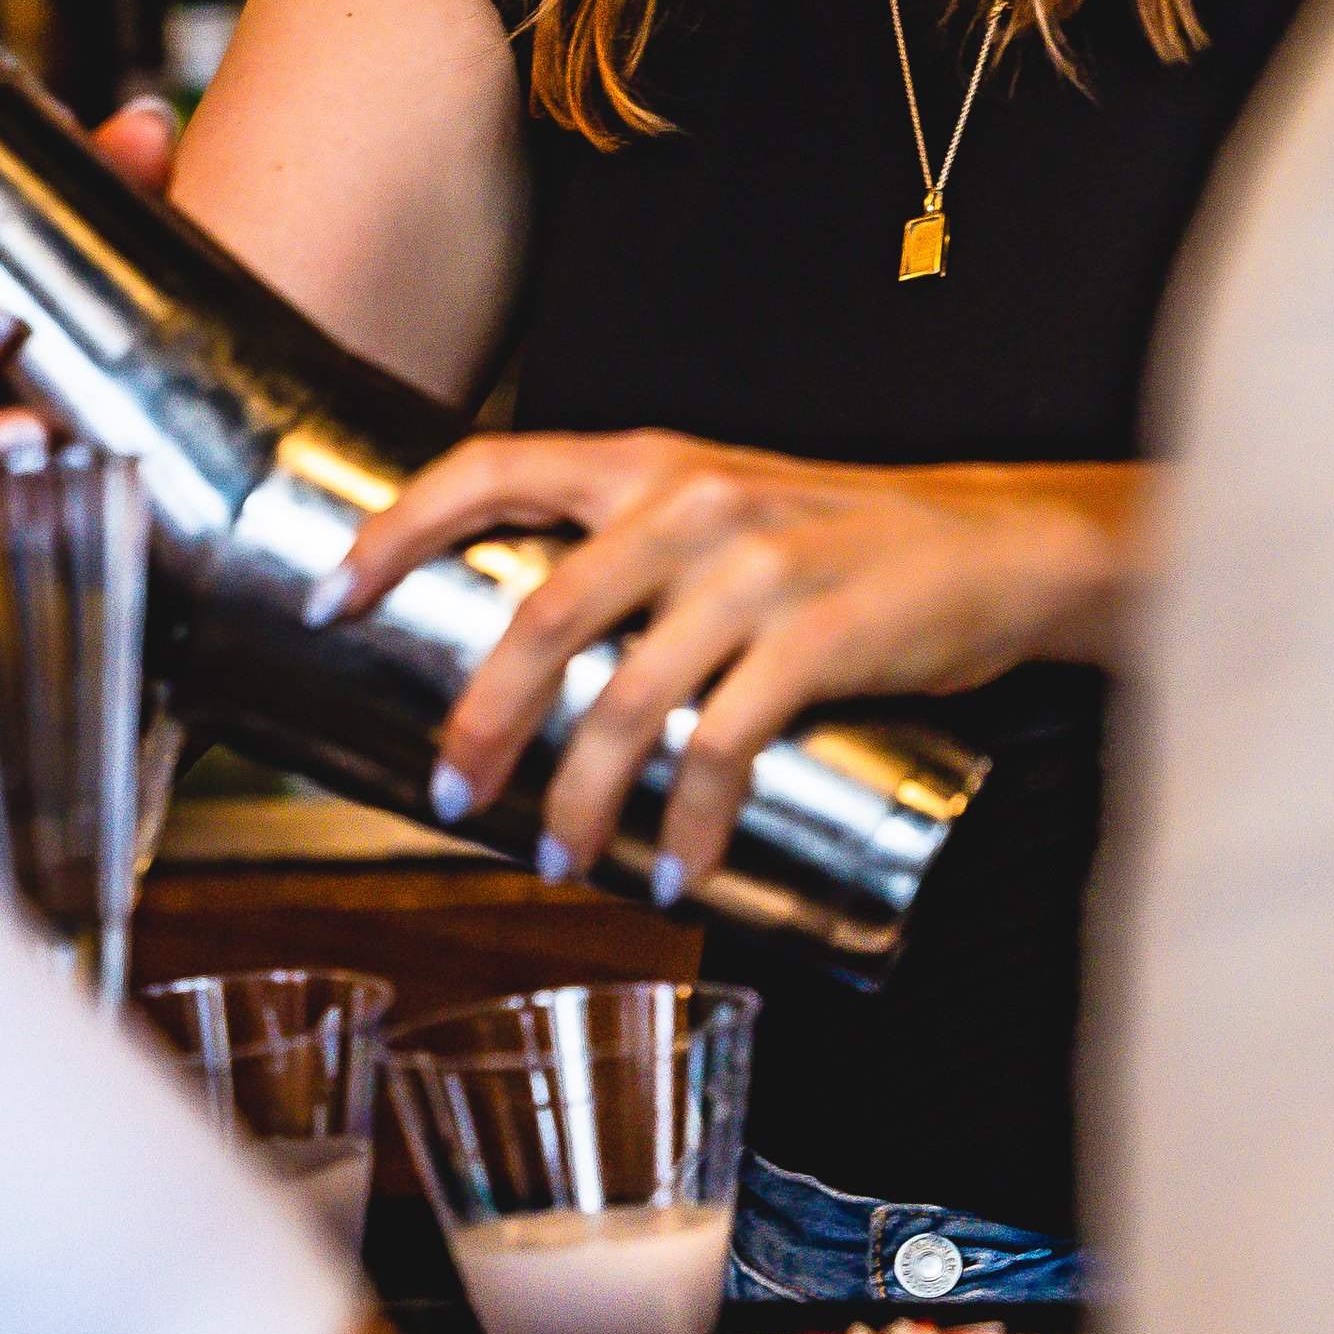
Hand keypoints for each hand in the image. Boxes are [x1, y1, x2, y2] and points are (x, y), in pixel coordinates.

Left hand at [312, 429, 1147, 899]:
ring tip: (563, 862)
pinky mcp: (819, 638)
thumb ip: (633, 550)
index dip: (395, 529)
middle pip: (540, 614)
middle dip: (481, 718)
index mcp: (652, 463)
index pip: (490, 466)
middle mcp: (691, 501)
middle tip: (453, 789)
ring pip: (624, 699)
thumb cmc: (849, 543)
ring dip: (578, 797)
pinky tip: (672, 870)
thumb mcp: (728, 510)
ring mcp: (756, 568)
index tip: (330, 598)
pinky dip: (685, 824)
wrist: (1003, 544)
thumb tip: (520, 645)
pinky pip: (721, 747)